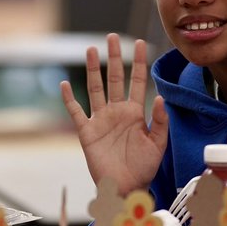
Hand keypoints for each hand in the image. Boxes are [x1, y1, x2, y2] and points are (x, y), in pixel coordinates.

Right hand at [61, 35, 167, 194]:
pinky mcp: (87, 132)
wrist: (126, 187)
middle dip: (114, 58)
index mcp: (135, 113)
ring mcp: (100, 120)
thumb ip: (160, 122)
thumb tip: (161, 98)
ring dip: (93, 70)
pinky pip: (76, 112)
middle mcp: (117, 112)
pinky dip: (69, 99)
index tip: (140, 43)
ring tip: (91, 50)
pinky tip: (65, 84)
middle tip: (112, 38)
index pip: (137, 82)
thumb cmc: (144, 168)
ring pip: (95, 89)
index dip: (139, 63)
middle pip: (115, 79)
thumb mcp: (158, 145)